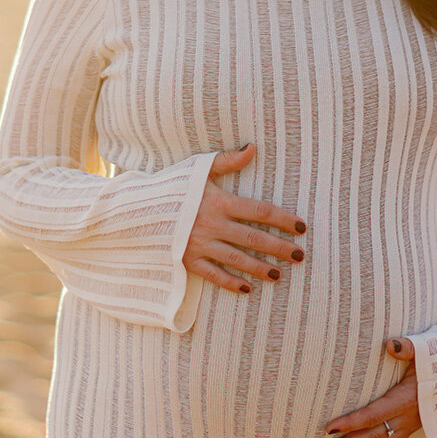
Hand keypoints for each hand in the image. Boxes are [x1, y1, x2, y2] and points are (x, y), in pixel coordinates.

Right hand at [182, 142, 306, 294]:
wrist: (135, 208)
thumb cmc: (170, 186)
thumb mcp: (198, 169)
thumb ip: (227, 160)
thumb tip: (253, 148)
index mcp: (219, 201)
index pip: (259, 211)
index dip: (283, 219)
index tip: (301, 227)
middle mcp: (212, 224)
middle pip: (253, 238)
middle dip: (279, 247)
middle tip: (300, 256)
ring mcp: (199, 244)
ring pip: (237, 259)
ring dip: (260, 268)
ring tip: (279, 275)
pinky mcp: (187, 260)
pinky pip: (212, 275)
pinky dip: (230, 282)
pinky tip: (247, 288)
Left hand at [323, 337, 418, 437]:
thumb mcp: (429, 351)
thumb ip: (409, 347)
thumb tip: (390, 344)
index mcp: (407, 399)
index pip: (373, 415)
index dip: (351, 423)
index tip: (329, 428)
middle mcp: (409, 417)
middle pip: (374, 435)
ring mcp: (413, 425)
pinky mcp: (416, 427)